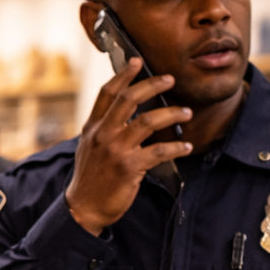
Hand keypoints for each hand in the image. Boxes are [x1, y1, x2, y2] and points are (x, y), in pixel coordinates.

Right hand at [64, 57, 193, 233]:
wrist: (83, 207)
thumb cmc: (89, 179)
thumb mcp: (88, 148)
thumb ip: (102, 130)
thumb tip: (121, 115)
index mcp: (92, 128)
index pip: (107, 93)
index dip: (123, 75)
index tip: (137, 61)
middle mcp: (103, 134)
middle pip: (129, 99)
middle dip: (152, 85)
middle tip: (170, 80)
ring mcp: (116, 150)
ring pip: (148, 121)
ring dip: (171, 114)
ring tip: (186, 112)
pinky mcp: (129, 167)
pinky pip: (159, 151)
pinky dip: (176, 147)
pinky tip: (186, 146)